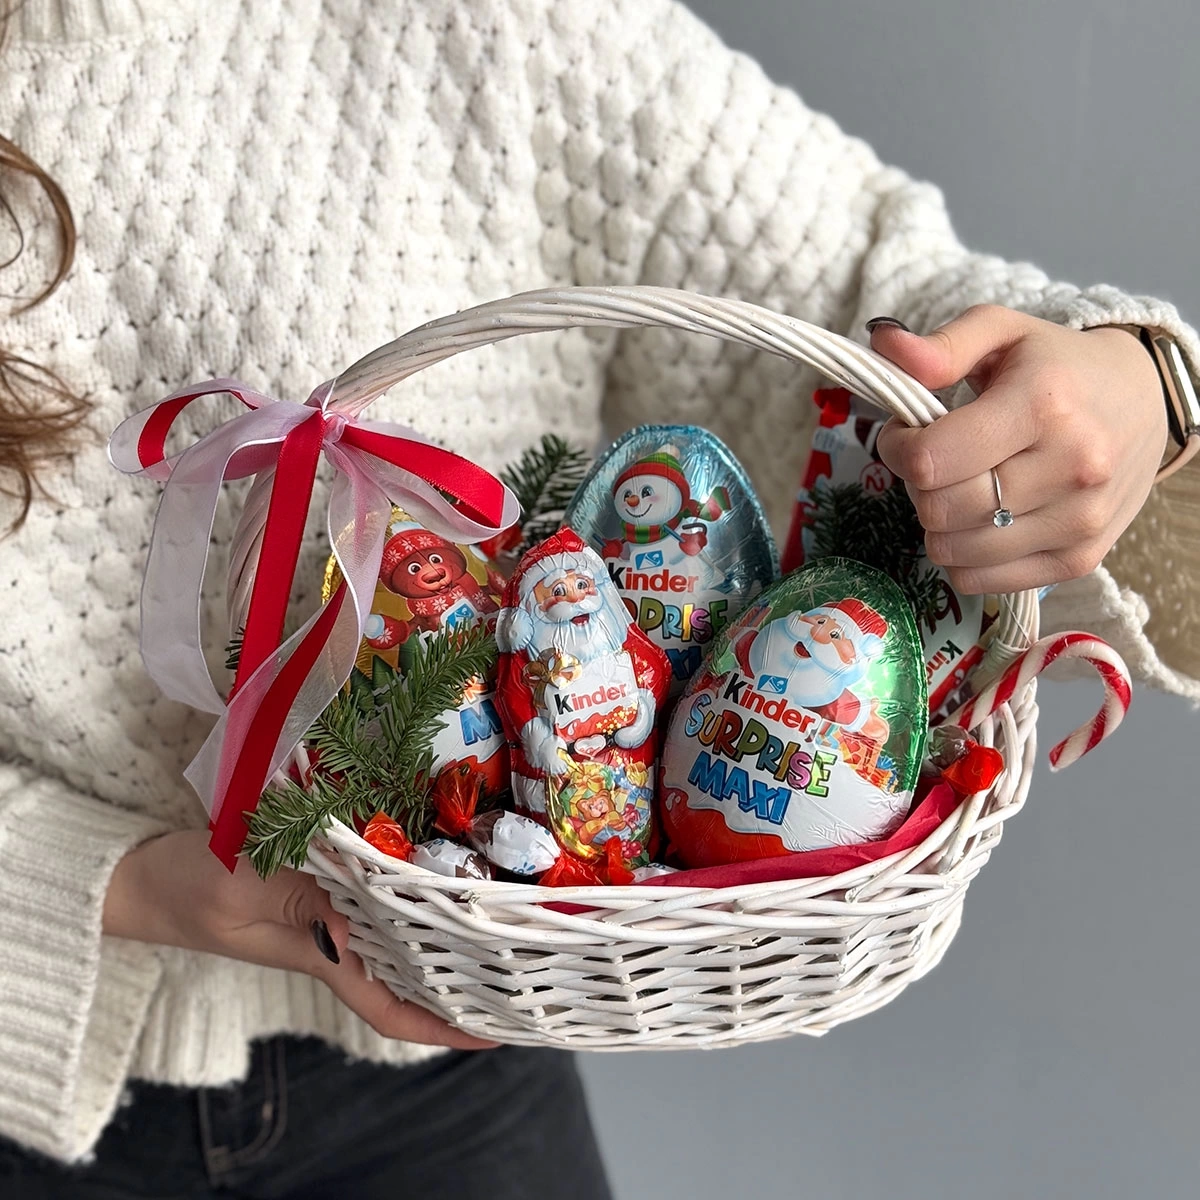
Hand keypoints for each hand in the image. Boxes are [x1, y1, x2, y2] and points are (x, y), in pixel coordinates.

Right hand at [103, 830, 493, 1049]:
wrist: (143, 874)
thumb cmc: (191, 887)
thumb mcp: (246, 888)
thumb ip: (305, 901)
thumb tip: (365, 917)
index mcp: (323, 953)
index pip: (393, 1006)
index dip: (445, 1026)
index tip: (497, 1032)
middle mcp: (336, 936)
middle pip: (410, 969)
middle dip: (461, 974)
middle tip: (521, 961)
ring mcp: (328, 909)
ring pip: (401, 929)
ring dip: (444, 928)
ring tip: (498, 915)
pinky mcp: (318, 878)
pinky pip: (376, 888)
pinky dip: (407, 881)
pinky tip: (433, 860)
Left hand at [870, 306, 1167, 593]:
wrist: (1145, 402)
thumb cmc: (1059, 367)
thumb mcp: (1002, 334)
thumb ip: (940, 346)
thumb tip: (883, 343)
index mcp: (1044, 405)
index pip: (931, 460)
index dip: (898, 448)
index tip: (906, 432)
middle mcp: (1070, 468)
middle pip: (938, 511)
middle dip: (918, 485)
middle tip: (938, 460)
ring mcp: (1078, 522)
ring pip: (952, 552)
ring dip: (939, 523)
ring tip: (964, 485)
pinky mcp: (1078, 560)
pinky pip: (979, 580)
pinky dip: (963, 556)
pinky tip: (982, 519)